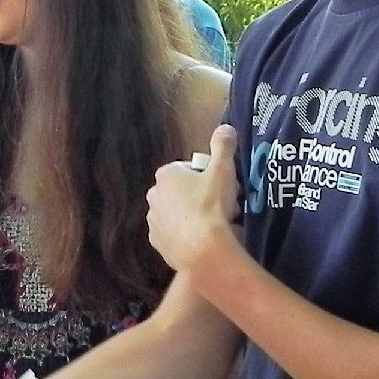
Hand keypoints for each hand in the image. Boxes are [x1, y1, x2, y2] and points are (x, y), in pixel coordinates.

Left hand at [148, 124, 241, 277]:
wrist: (202, 250)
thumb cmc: (212, 205)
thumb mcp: (223, 170)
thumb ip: (223, 146)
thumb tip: (225, 128)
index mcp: (166, 174)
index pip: (191, 169)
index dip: (211, 177)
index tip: (224, 188)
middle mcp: (154, 195)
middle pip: (185, 191)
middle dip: (203, 196)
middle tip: (224, 208)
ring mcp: (153, 220)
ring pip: (179, 213)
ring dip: (195, 216)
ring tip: (215, 226)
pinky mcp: (157, 243)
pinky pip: (175, 234)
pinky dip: (187, 235)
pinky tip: (203, 240)